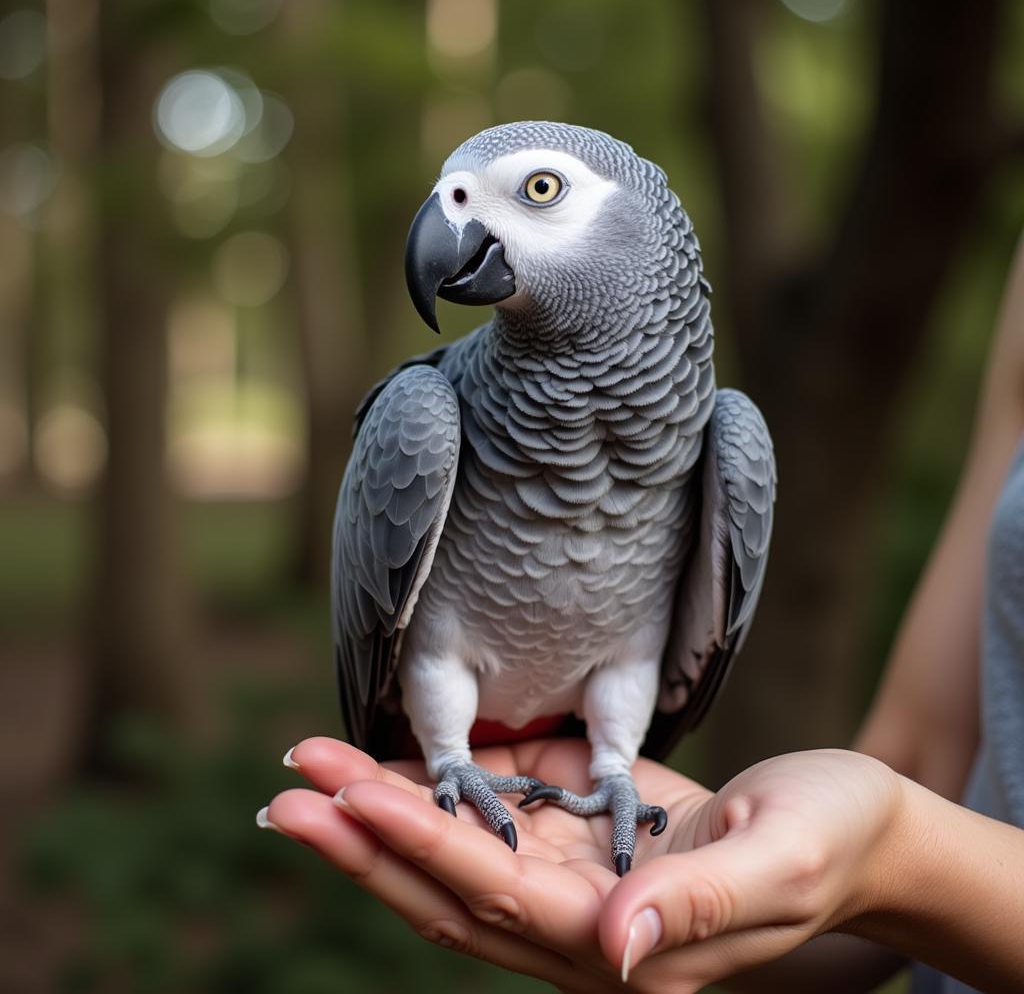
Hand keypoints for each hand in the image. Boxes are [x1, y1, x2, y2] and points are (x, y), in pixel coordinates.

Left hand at [261, 739, 904, 991]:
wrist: (857, 834)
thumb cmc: (831, 841)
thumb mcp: (781, 866)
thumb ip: (696, 908)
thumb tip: (610, 948)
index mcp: (624, 946)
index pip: (496, 894)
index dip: (420, 843)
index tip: (349, 794)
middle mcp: (582, 930)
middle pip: (449, 888)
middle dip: (364, 839)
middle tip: (289, 788)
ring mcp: (577, 889)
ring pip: (457, 859)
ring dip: (384, 816)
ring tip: (314, 767)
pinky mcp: (585, 848)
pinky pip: (493, 828)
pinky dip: (438, 800)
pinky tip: (392, 768)